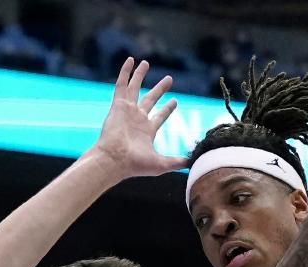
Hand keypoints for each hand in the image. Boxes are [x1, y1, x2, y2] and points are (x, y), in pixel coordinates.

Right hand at [91, 58, 186, 178]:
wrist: (115, 160)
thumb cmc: (136, 164)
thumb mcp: (161, 164)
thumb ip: (177, 161)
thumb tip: (192, 162)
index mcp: (146, 131)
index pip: (160, 116)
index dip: (167, 108)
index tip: (175, 101)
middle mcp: (136, 119)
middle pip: (150, 99)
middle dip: (159, 89)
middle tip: (169, 79)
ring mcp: (126, 111)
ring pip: (134, 88)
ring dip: (139, 75)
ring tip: (145, 62)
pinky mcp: (118, 105)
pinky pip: (122, 84)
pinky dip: (125, 72)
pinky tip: (130, 60)